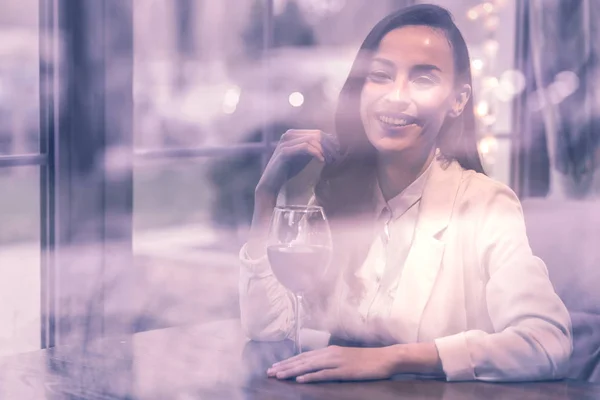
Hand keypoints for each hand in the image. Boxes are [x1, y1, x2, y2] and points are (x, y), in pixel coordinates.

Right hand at [256, 129, 339, 196]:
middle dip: (329, 146)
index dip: (330, 142)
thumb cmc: (288, 169)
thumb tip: (332, 141)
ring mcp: (285, 142)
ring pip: (312, 139)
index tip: (337, 154)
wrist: (272, 182)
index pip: (318, 132)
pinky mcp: (284, 151)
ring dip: (324, 150)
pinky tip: (321, 161)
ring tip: (330, 161)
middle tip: (336, 158)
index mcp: (294, 133)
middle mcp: (289, 134)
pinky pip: (305, 147)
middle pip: (317, 134)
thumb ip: (314, 148)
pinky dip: (316, 153)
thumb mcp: (304, 156)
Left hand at [266, 345, 394, 382]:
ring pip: (309, 366)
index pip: (304, 356)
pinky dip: (310, 376)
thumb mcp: (345, 357)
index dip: (288, 361)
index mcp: (329, 350)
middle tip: (269, 372)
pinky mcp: (344, 371)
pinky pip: (324, 374)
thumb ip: (331, 360)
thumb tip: (316, 365)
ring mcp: (337, 362)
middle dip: (285, 366)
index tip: (275, 366)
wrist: (385, 358)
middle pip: (302, 360)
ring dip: (292, 371)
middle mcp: (330, 354)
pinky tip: (300, 379)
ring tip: (278, 375)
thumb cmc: (366, 360)